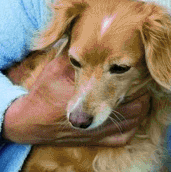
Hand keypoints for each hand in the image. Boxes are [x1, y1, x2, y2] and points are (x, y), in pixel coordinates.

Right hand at [2, 49, 150, 145]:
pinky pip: (126, 136)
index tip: (136, 61)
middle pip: (137, 104)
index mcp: (89, 96)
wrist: (29, 122)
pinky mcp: (98, 142)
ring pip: (135, 120)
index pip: (125, 83)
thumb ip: (79, 51)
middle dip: (141, 88)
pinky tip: (132, 111)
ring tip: (139, 89)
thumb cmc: (44, 91)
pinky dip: (133, 124)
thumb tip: (92, 28)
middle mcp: (97, 118)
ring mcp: (99, 133)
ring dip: (140, 104)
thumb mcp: (58, 66)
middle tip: (142, 74)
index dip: (135, 71)